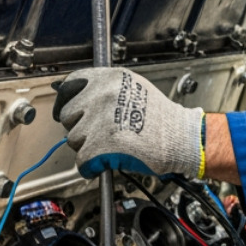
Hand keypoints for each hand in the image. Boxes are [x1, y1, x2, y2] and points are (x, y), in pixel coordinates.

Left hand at [53, 67, 203, 177]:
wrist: (181, 137)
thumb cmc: (161, 116)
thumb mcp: (132, 87)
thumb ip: (103, 88)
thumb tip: (72, 92)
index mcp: (108, 79)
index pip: (70, 85)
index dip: (65, 101)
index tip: (64, 110)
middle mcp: (101, 96)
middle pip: (69, 116)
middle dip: (81, 126)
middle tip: (100, 132)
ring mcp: (100, 121)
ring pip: (74, 140)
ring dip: (88, 146)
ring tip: (111, 145)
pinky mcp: (101, 146)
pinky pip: (82, 161)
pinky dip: (91, 166)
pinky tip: (106, 161)